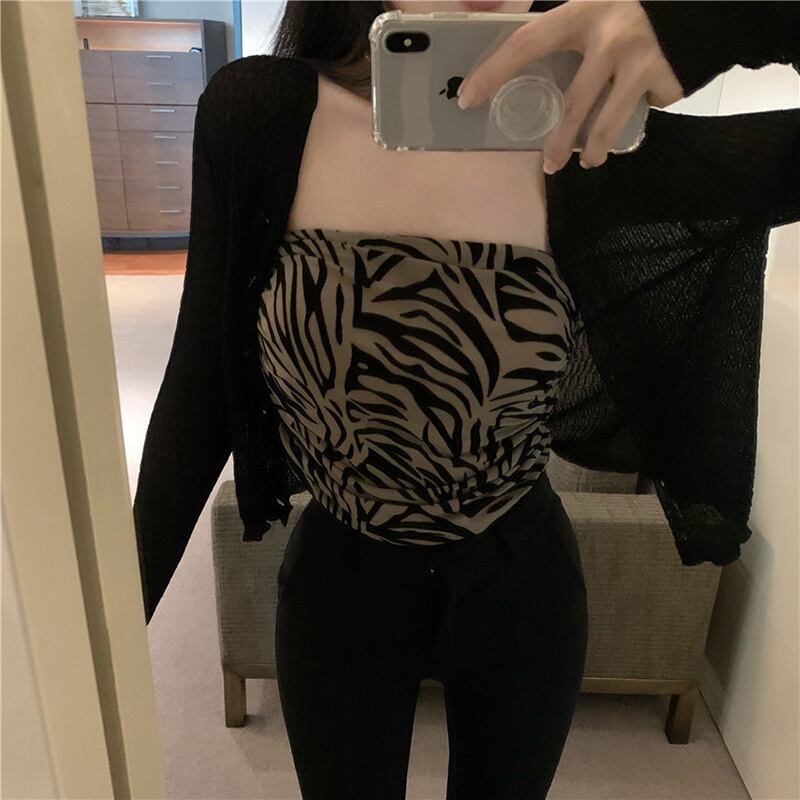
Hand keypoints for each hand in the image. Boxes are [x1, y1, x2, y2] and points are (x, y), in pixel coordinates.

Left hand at [455, 0, 684, 172]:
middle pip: (574, 101)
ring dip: (595, 148)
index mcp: (581, 11)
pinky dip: (633, 123)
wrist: (695, 3)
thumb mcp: (589, 10)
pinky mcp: (666, 76)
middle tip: (548, 164)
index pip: (526, 43)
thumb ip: (557, 31)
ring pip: (608, 120)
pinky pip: (642, 111)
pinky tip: (631, 125)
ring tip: (587, 162)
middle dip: (559, 139)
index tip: (468, 99)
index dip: (495, 71)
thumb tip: (506, 54)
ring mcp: (640, 58)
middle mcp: (610, 36)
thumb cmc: (626, 10)